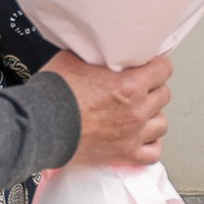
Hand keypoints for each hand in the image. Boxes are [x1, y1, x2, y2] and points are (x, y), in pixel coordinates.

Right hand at [49, 52, 172, 169]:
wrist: (39, 126)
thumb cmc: (53, 94)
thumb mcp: (74, 58)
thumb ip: (95, 54)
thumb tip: (98, 48)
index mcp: (130, 85)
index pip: (164, 69)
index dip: (157, 65)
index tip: (151, 65)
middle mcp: (136, 110)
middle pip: (163, 95)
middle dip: (153, 88)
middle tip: (141, 87)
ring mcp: (132, 134)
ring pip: (161, 124)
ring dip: (153, 116)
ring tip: (142, 112)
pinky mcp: (123, 154)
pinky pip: (152, 153)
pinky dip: (150, 145)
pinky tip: (143, 138)